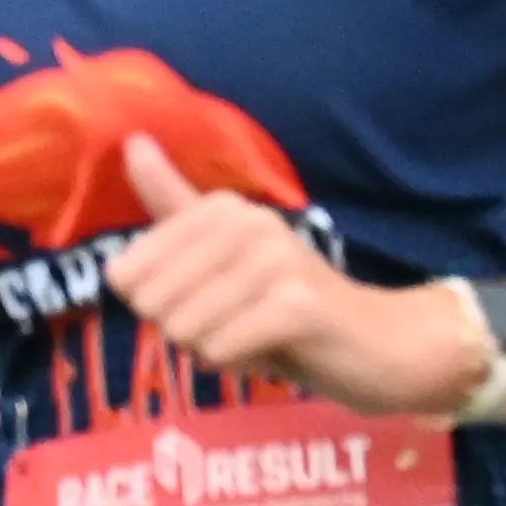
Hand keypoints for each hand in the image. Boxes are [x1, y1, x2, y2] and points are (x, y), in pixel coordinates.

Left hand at [100, 137, 475, 412]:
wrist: (376, 341)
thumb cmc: (287, 303)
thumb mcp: (223, 252)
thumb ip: (175, 202)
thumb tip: (133, 141)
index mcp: (220, 208)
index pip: (129, 274)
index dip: (156, 307)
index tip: (207, 302)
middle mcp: (247, 222)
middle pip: (153, 304)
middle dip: (184, 333)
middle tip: (234, 325)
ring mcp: (276, 259)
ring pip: (184, 330)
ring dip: (212, 351)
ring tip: (255, 338)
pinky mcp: (297, 304)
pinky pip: (220, 348)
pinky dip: (237, 364)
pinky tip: (271, 353)